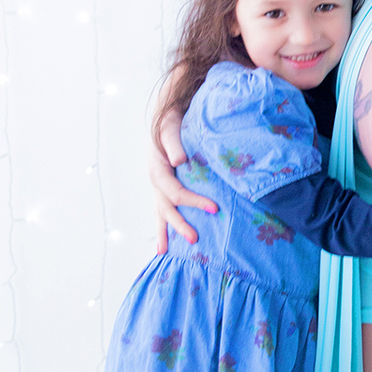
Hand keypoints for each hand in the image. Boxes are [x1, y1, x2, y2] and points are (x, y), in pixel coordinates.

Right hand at [150, 106, 217, 252]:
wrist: (167, 119)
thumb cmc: (172, 123)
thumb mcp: (171, 129)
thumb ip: (175, 144)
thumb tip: (180, 160)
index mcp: (158, 170)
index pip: (175, 191)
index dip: (194, 202)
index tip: (215, 208)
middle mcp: (156, 181)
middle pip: (166, 208)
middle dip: (179, 225)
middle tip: (195, 239)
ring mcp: (158, 188)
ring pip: (161, 213)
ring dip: (165, 232)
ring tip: (164, 253)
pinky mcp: (164, 189)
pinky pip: (163, 210)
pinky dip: (164, 226)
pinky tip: (165, 243)